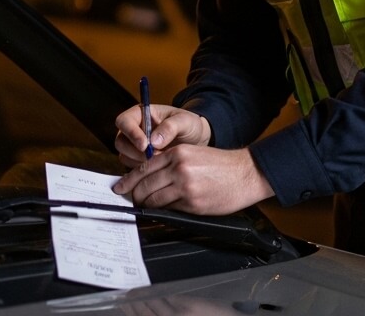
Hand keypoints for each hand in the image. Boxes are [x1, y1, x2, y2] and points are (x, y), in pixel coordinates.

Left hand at [112, 142, 272, 215]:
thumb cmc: (220, 165)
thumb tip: (149, 180)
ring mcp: (185, 187)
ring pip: (154, 200)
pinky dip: (163, 211)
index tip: (120, 187)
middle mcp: (179, 168)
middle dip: (135, 195)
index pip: (143, 168)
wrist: (245, 173)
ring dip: (147, 205)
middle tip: (132, 200)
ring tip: (146, 207)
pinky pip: (170, 210)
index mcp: (177, 153)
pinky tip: (164, 210)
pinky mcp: (193, 203)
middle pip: (145, 185)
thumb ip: (170, 164)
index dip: (128, 180)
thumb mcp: (192, 155)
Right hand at [113, 103, 208, 165]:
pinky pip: (132, 167)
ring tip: (161, 159)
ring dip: (140, 162)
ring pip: (125, 156)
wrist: (195, 140)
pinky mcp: (137, 160)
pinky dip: (144, 170)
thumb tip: (154, 141)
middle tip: (155, 156)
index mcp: (140, 114)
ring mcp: (133, 146)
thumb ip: (170, 127)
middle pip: (120, 142)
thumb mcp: (184, 121)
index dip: (131, 134)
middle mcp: (133, 129)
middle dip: (136, 152)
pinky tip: (159, 166)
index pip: (124, 122)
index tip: (145, 145)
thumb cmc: (188, 125)